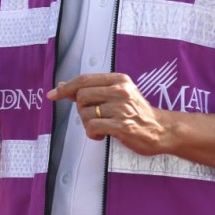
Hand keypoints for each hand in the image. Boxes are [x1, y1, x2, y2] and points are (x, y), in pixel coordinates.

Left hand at [47, 73, 168, 153]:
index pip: (84, 79)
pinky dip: (92, 134)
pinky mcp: (122, 126)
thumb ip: (92, 89)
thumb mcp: (117, 94)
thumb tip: (63, 86)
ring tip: (101, 127)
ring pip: (85, 113)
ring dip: (88, 124)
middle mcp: (120, 91)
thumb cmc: (136, 112)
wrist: (161, 130)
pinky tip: (102, 135)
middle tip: (93, 117)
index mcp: (119, 79)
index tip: (52, 95)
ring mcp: (122, 108)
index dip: (66, 87)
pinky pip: (92, 127)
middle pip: (82, 96)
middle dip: (81, 109)